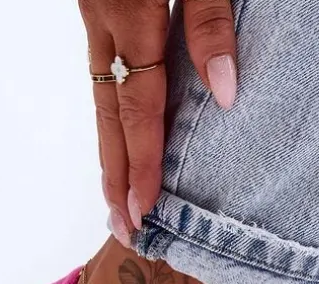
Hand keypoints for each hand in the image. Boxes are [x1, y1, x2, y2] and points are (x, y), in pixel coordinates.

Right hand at [79, 0, 238, 241]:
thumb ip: (209, 24)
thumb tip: (224, 94)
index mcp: (129, 13)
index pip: (137, 106)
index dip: (142, 162)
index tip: (145, 209)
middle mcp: (102, 19)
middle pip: (108, 113)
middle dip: (115, 175)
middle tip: (124, 227)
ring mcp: (94, 10)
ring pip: (100, 94)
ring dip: (109, 149)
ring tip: (117, 198)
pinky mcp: (99, 2)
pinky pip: (103, 71)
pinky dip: (111, 113)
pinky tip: (120, 136)